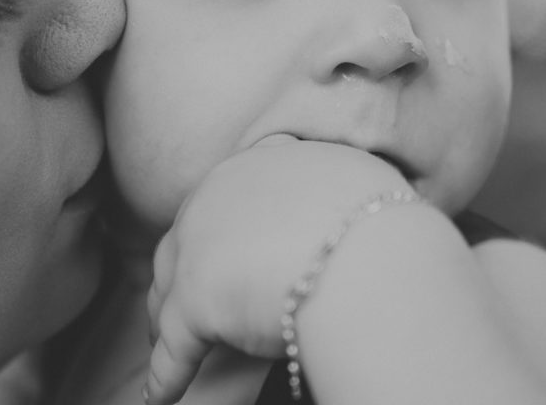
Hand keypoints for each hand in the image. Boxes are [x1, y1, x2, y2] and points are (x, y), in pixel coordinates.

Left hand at [143, 139, 415, 404]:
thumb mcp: (357, 182)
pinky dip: (164, 376)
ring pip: (166, 289)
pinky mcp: (193, 302)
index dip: (220, 227)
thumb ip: (331, 189)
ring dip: (164, 319)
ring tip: (164, 343)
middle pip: (184, 239)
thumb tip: (336, 211)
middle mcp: (216, 196)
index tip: (220, 248)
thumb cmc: (383, 226)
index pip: (226, 198)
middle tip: (180, 298)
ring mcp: (197, 248)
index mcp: (257, 164)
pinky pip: (172, 350)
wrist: (371, 258)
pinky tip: (162, 396)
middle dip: (180, 271)